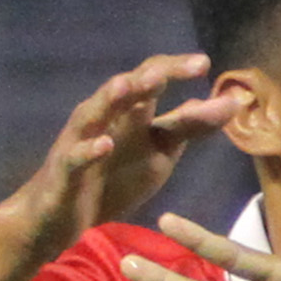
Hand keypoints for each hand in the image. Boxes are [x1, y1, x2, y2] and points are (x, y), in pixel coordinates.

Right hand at [0, 59, 237, 264]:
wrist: (59, 217)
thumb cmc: (109, 180)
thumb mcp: (158, 155)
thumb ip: (184, 129)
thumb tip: (220, 103)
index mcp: (127, 114)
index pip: (152, 81)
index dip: (175, 70)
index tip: (204, 63)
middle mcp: (103, 119)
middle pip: (127, 88)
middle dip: (152, 76)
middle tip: (179, 67)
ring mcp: (81, 141)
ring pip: (94, 112)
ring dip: (111, 98)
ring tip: (128, 86)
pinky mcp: (65, 170)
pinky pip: (76, 157)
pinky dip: (89, 150)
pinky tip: (104, 145)